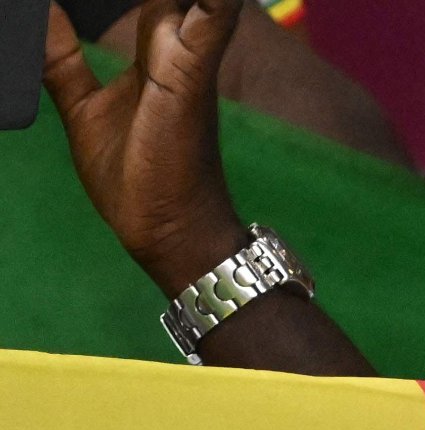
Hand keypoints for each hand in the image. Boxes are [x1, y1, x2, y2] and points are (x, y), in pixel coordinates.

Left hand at [42, 0, 248, 289]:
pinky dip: (211, 1)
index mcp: (157, 47)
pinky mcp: (189, 76)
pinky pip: (207, 19)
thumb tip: (33, 15)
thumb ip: (60, 56)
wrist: (168, 232)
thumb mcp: (78, 104)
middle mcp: (177, 43)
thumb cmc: (139, 178)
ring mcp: (187, 56)